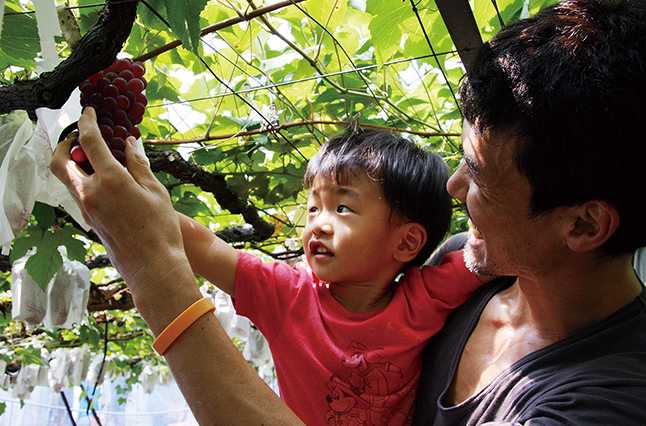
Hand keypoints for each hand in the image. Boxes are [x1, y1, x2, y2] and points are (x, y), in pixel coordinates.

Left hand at [50, 107, 194, 315]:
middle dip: (64, 143)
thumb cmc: (160, 230)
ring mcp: (86, 208)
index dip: (87, 122)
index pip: (89, 142)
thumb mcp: (156, 191)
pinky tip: (102, 177)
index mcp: (110, 181)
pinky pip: (76, 191)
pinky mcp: (89, 220)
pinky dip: (81, 177)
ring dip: (71, 161)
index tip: (90, 112)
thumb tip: (129, 143)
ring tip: (92, 155)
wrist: (153, 266)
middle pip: (59, 160)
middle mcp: (90, 193)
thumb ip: (139, 164)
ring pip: (64, 177)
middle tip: (79, 135)